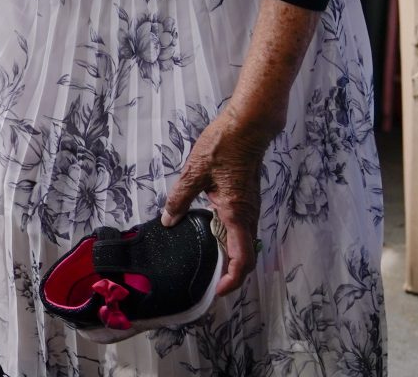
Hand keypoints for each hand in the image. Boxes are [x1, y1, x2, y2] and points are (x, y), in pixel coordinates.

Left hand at [161, 109, 272, 295]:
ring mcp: (250, 207)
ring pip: (244, 243)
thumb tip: (168, 220)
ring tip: (207, 264)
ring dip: (230, 257)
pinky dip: (230, 240)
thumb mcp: (195, 171)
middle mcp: (248, 215)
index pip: (242, 259)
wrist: (248, 126)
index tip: (217, 291)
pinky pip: (241, 229)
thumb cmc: (224, 146)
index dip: (232, 281)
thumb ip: (180, 198)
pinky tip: (209, 235)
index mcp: (236, 213)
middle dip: (230, 274)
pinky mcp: (247, 199)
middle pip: (245, 256)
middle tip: (209, 283)